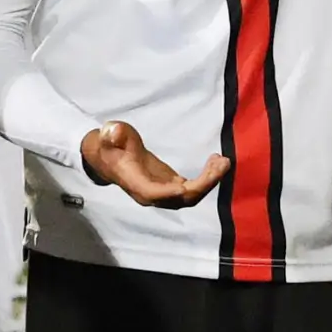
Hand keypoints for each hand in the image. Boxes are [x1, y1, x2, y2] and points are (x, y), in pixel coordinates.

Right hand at [79, 122, 225, 208]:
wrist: (112, 158)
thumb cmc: (110, 145)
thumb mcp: (108, 136)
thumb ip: (112, 134)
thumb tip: (113, 131)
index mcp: (134, 182)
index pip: (152, 193)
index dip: (167, 193)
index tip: (185, 187)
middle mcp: (151, 194)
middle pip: (180, 199)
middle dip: (203, 184)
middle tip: (221, 163)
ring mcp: (164, 193)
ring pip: (191, 197)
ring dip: (210, 181)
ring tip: (223, 161)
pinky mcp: (173, 187)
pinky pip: (195, 189)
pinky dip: (208, 178)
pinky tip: (217, 161)